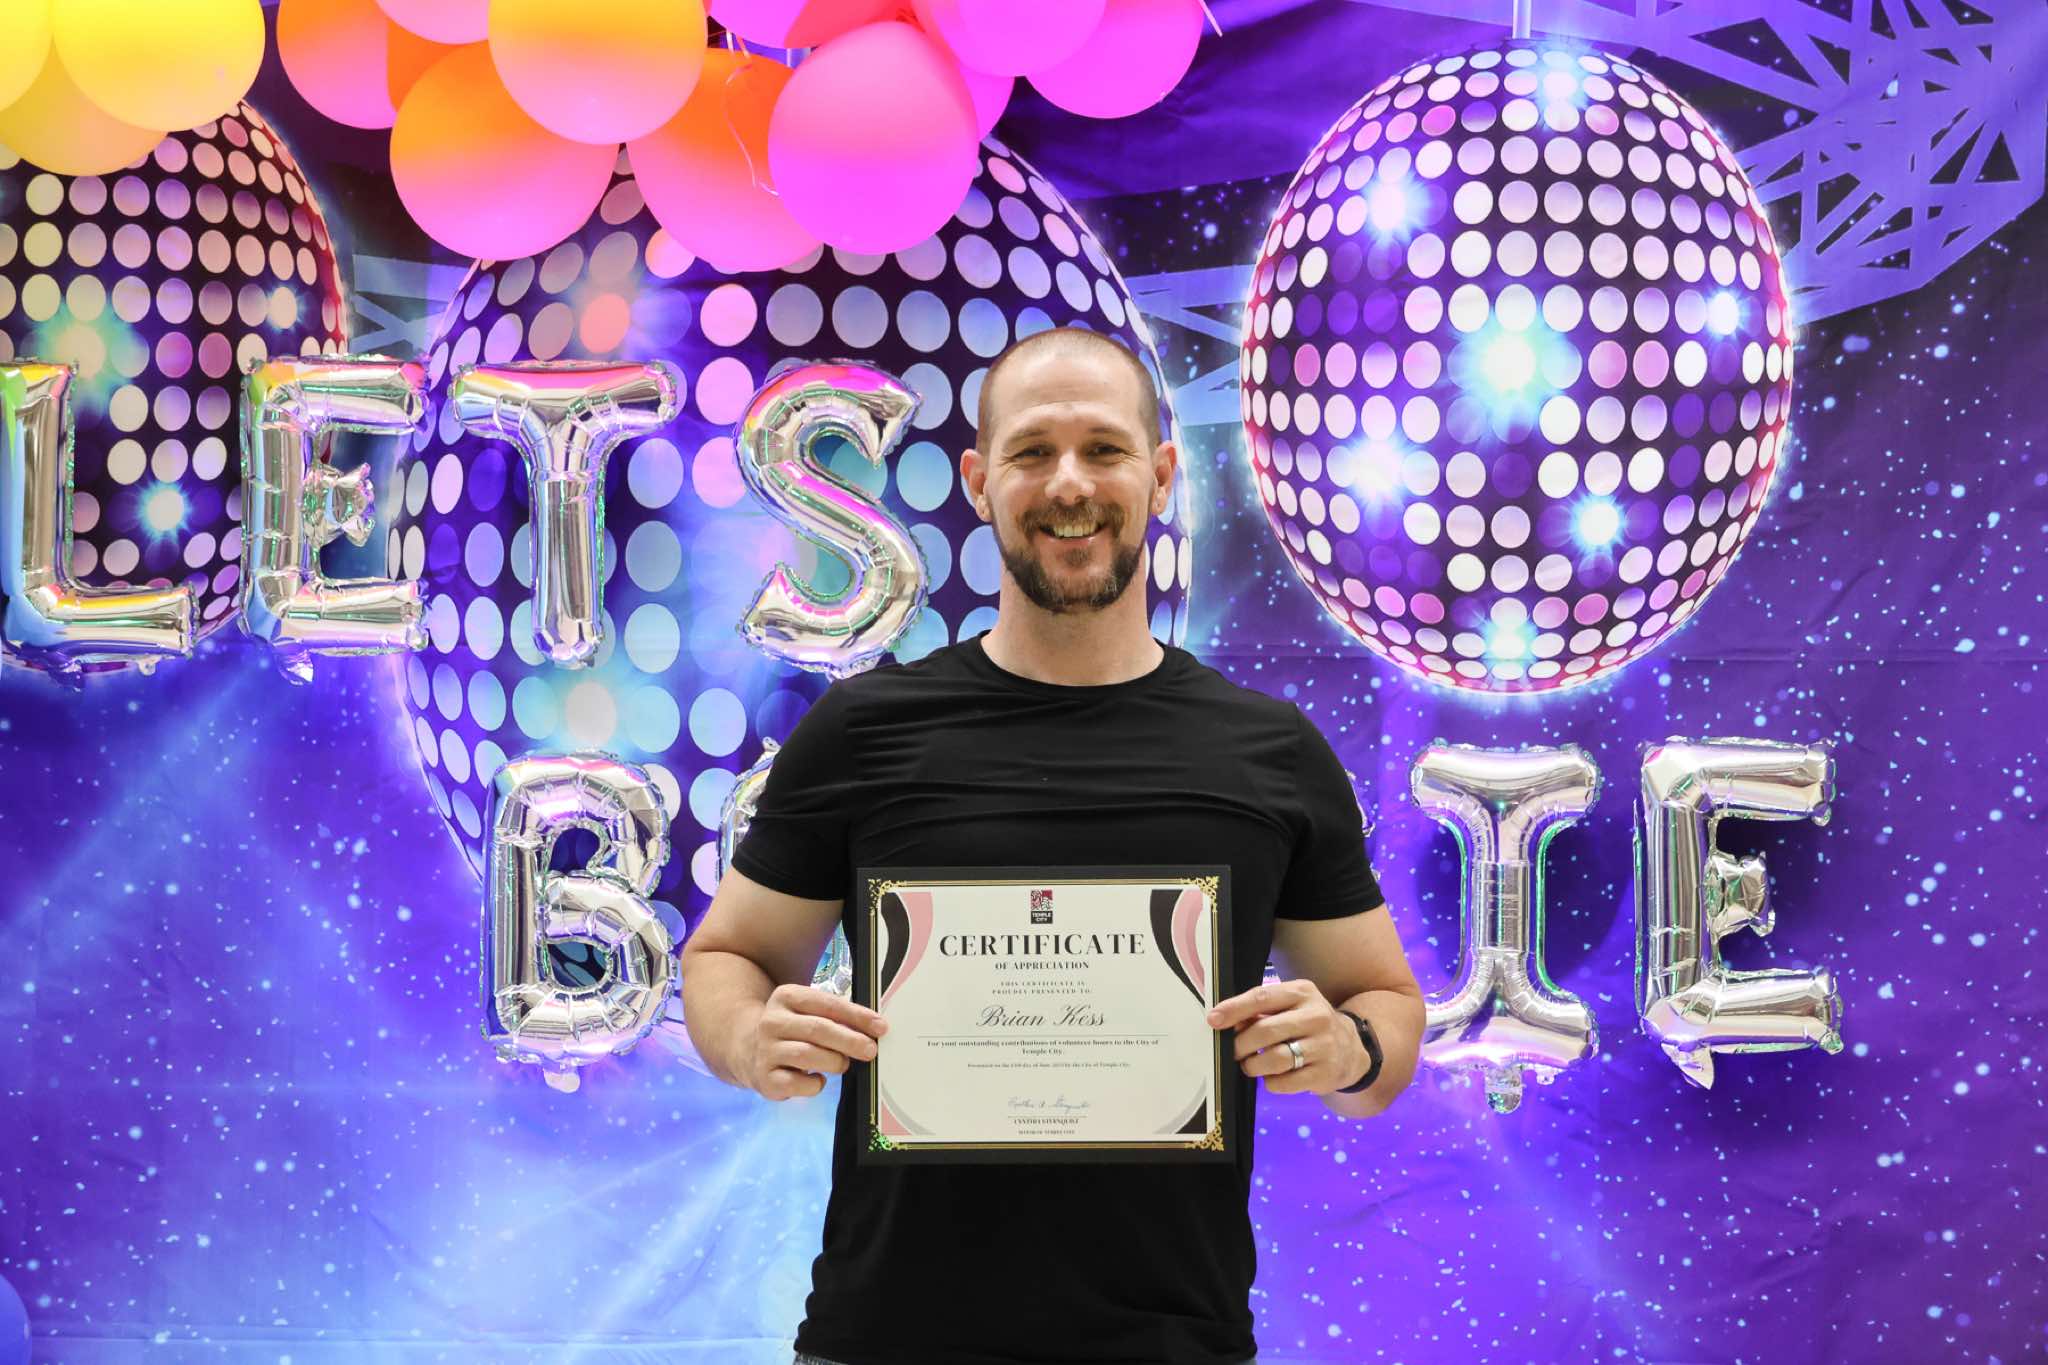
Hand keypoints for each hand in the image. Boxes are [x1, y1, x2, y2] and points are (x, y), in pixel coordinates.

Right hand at [746, 983, 887, 1100]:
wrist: (747, 1048)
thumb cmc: (792, 1030)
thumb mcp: (807, 1012)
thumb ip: (836, 1016)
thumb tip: (874, 1029)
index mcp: (786, 996)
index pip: (827, 1004)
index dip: (857, 1016)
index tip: (880, 1027)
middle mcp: (772, 1021)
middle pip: (818, 1029)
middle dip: (850, 1041)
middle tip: (870, 1050)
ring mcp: (765, 1050)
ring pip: (807, 1055)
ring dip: (834, 1061)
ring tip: (843, 1064)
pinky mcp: (765, 1077)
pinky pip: (796, 1084)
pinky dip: (815, 1084)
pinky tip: (819, 1080)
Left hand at [1207, 979, 1364, 1095]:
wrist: (1351, 1049)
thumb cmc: (1307, 1024)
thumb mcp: (1290, 1007)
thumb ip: (1260, 1012)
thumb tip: (1224, 1022)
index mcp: (1302, 993)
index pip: (1262, 997)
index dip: (1234, 1009)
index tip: (1213, 1020)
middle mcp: (1316, 1016)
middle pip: (1265, 1031)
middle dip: (1240, 1045)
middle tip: (1232, 1052)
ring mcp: (1323, 1046)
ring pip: (1274, 1059)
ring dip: (1252, 1066)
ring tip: (1250, 1065)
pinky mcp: (1325, 1073)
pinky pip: (1283, 1083)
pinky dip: (1270, 1082)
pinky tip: (1272, 1077)